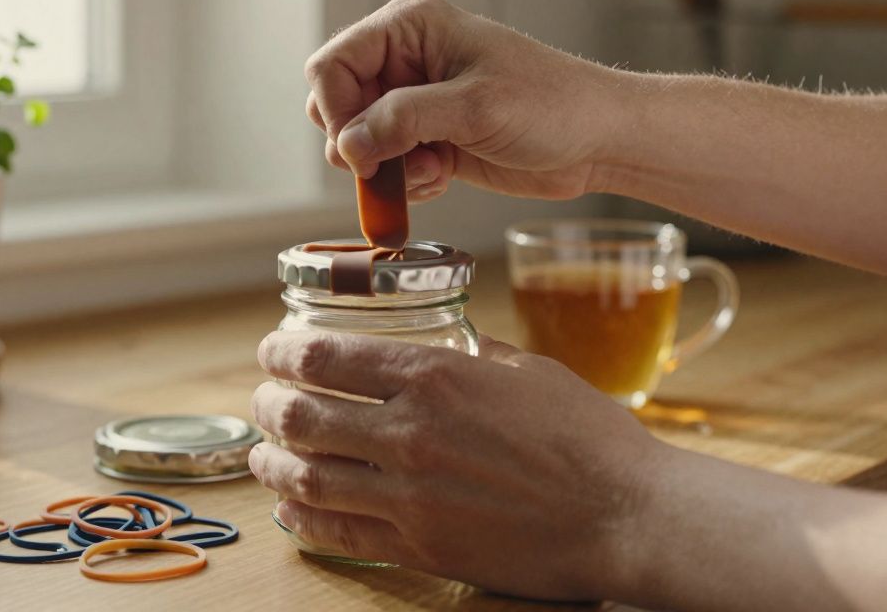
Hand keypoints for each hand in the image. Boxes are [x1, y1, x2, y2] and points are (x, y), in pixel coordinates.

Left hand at [248, 330, 668, 601]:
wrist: (625, 516)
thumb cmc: (588, 438)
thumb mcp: (529, 369)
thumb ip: (475, 353)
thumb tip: (451, 342)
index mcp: (434, 376)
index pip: (327, 357)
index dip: (284, 351)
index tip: (273, 350)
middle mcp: (409, 432)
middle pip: (301, 415)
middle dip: (266, 404)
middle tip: (260, 400)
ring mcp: (410, 494)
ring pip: (306, 477)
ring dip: (271, 463)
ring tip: (261, 454)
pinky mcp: (420, 545)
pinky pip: (338, 531)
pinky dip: (302, 519)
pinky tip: (292, 510)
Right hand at [304, 0, 635, 201]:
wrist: (597, 140)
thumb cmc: (551, 105)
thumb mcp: (474, 108)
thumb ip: (403, 121)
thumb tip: (347, 146)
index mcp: (410, 27)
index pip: (332, 66)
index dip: (335, 112)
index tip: (360, 152)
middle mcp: (404, 59)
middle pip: (336, 105)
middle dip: (359, 144)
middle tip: (394, 165)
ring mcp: (415, 100)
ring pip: (357, 142)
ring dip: (387, 168)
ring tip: (433, 169)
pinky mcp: (428, 137)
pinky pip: (387, 165)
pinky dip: (406, 181)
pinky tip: (444, 178)